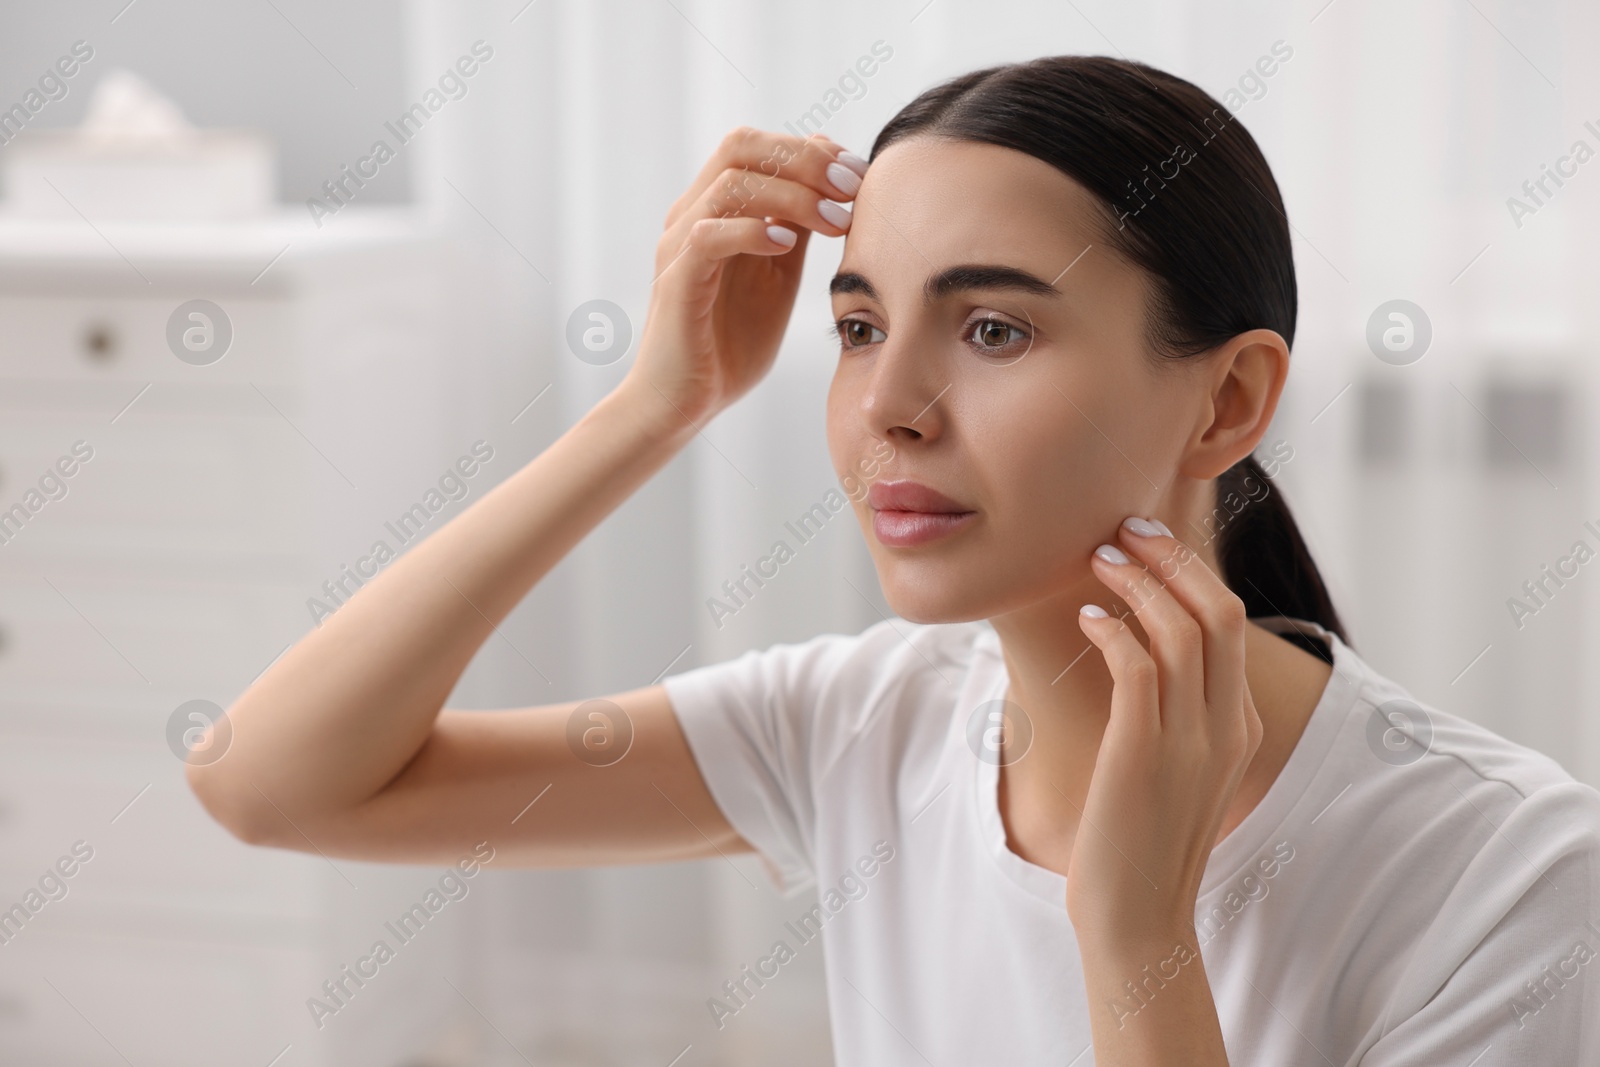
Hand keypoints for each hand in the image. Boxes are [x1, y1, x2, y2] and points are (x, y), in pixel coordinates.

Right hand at [622, 127, 865, 427]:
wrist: (685, 402)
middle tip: (851, 187)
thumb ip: (797, 226)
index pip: (758, 146)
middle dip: (803, 159)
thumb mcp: (778, 276)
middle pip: (740, 146)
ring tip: (836, 221)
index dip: (810, 149)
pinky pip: (708, 236)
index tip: (859, 173)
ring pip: (730, 185)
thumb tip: (830, 173)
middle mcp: (691, 215)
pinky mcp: (676, 281)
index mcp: (715, 208)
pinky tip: (787, 247)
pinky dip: (752, 232)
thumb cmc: (730, 343)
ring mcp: (679, 245)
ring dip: (792, 195)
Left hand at [1067, 515, 1263, 947]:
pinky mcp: (1144, 754)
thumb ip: (1173, 714)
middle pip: (1218, 611)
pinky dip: (1113, 630)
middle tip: (1125, 529)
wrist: (1135, 918)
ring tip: (1097, 560)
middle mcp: (1227, 727)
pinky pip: (1137, 666)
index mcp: (1241, 726)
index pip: (1230, 623)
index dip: (1189, 572)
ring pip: (1180, 629)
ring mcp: (1191, 741)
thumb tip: (1135, 652)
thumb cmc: (1140, 841)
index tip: (1147, 544)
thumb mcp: (1174, 770)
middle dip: (1171, 558)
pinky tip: (1086, 620)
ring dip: (1137, 583)